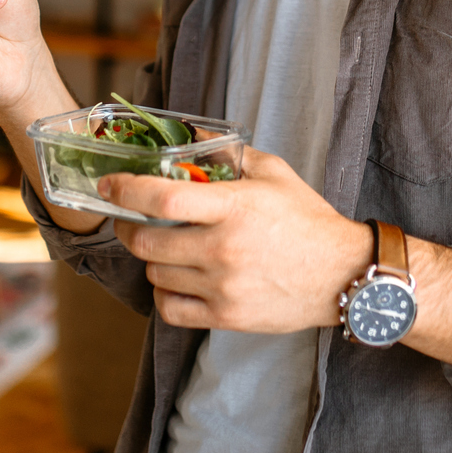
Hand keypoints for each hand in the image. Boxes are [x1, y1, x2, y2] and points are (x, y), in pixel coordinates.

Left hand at [106, 151, 372, 332]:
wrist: (343, 274)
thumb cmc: (308, 220)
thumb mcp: (275, 174)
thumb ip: (232, 154)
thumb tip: (193, 137)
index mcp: (233, 206)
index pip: (163, 197)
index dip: (126, 189)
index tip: (108, 185)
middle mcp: (222, 248)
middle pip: (146, 241)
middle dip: (128, 227)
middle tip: (130, 219)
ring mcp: (222, 286)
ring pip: (156, 274)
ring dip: (151, 259)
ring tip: (163, 248)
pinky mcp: (226, 316)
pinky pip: (170, 309)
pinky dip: (163, 295)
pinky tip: (174, 281)